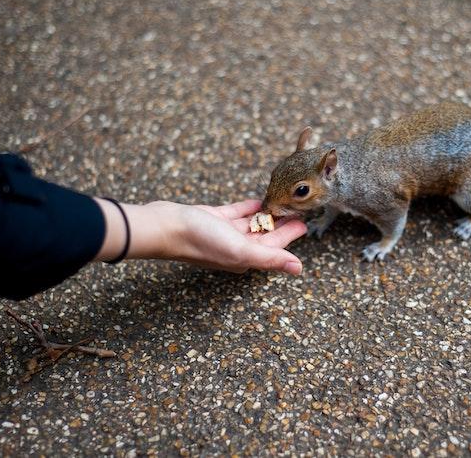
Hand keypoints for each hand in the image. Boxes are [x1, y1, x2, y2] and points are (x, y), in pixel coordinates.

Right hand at [95, 198, 306, 274]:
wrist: (165, 226)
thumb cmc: (201, 240)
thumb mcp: (241, 250)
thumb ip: (271, 259)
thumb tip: (298, 269)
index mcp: (244, 258)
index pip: (274, 248)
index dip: (290, 237)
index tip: (305, 224)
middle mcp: (235, 248)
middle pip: (265, 236)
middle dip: (282, 225)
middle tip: (299, 210)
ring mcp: (223, 233)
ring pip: (252, 224)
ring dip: (267, 215)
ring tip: (283, 203)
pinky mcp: (212, 218)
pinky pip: (236, 213)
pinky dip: (248, 208)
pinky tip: (259, 201)